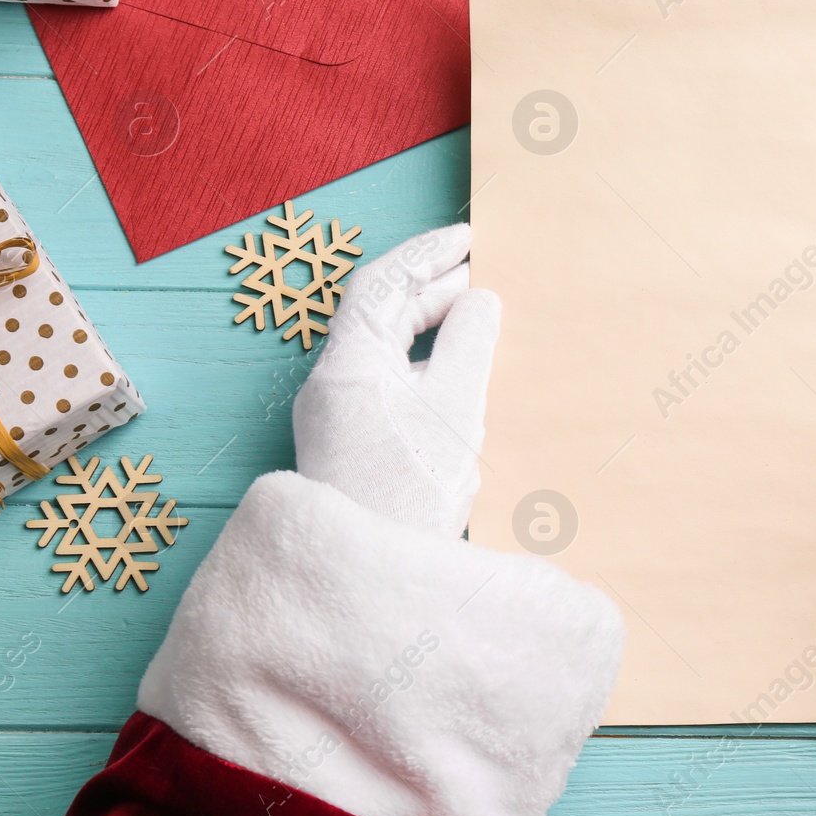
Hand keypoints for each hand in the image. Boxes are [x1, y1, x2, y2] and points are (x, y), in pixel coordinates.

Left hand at [293, 224, 498, 536]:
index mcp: (348, 366)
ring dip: (431, 327)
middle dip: (431, 289)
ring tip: (480, 317)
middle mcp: (333, 385)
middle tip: (483, 275)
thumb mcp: (456, 408)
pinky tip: (463, 376)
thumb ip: (471, 343)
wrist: (367, 576)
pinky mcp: (355, 445)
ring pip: (385, 349)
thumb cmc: (410, 495)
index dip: (424, 254)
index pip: (380, 285)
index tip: (468, 239)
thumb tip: (480, 301)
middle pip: (379, 314)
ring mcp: (340, 417)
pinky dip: (428, 364)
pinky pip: (390, 382)